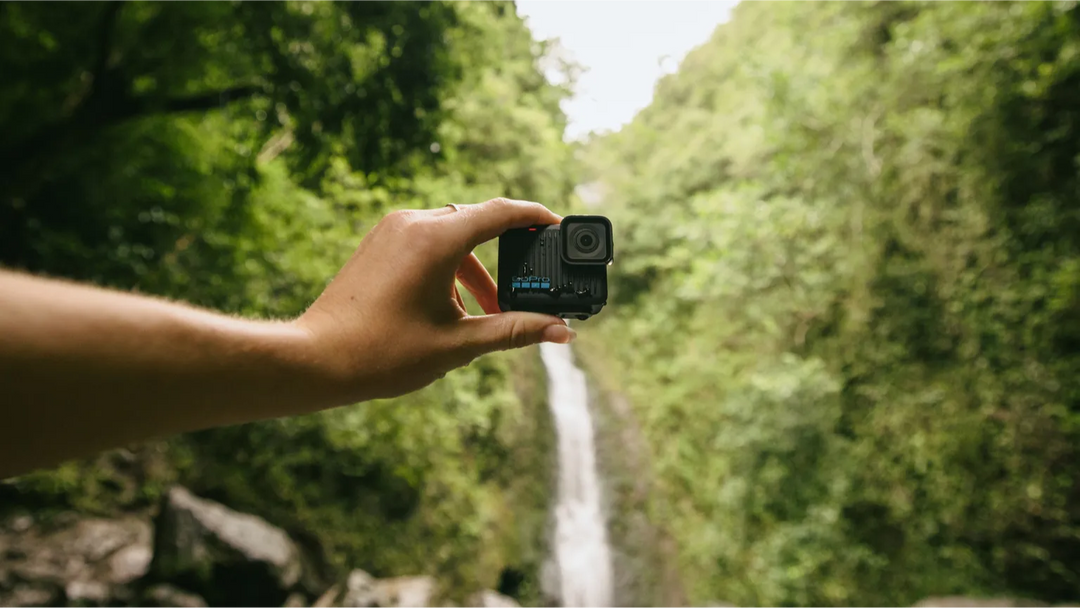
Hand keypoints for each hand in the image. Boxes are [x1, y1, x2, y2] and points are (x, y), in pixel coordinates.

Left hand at [294, 198, 574, 404]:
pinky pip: (427, 241)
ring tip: (486, 312)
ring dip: (476, 269)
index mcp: (436, 240)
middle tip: (529, 284)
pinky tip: (451, 307)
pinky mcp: (378, 242)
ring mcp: (392, 230)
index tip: (560, 226)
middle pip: (477, 222)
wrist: (316, 359)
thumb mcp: (459, 344)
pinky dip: (449, 266)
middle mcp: (413, 223)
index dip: (537, 217)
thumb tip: (562, 332)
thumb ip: (515, 331)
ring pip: (452, 234)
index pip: (502, 212)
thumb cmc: (382, 353)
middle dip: (507, 253)